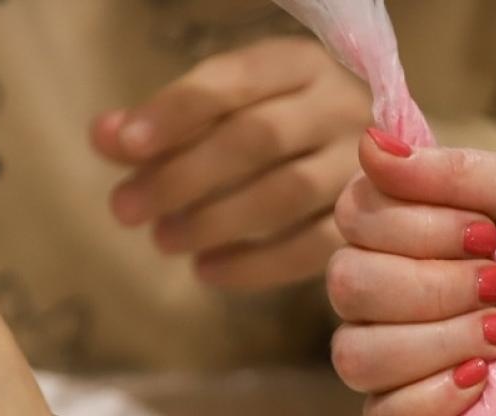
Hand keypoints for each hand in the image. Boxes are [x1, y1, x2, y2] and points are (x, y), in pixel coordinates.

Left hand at [93, 37, 370, 290]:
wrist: (391, 166)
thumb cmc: (288, 130)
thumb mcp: (233, 109)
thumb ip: (169, 124)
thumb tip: (104, 139)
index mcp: (301, 64)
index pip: (232, 81)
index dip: (174, 112)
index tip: (122, 146)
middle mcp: (341, 106)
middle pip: (257, 138)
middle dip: (183, 176)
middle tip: (125, 208)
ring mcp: (363, 166)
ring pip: (286, 193)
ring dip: (215, 221)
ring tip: (163, 240)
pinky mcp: (374, 221)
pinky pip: (313, 246)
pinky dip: (256, 264)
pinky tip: (209, 271)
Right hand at [327, 133, 495, 415]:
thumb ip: (460, 170)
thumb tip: (372, 143)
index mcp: (407, 228)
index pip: (355, 215)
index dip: (418, 227)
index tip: (488, 236)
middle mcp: (387, 292)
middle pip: (350, 284)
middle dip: (439, 287)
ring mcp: (396, 361)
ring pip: (358, 354)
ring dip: (443, 343)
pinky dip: (435, 400)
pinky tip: (482, 384)